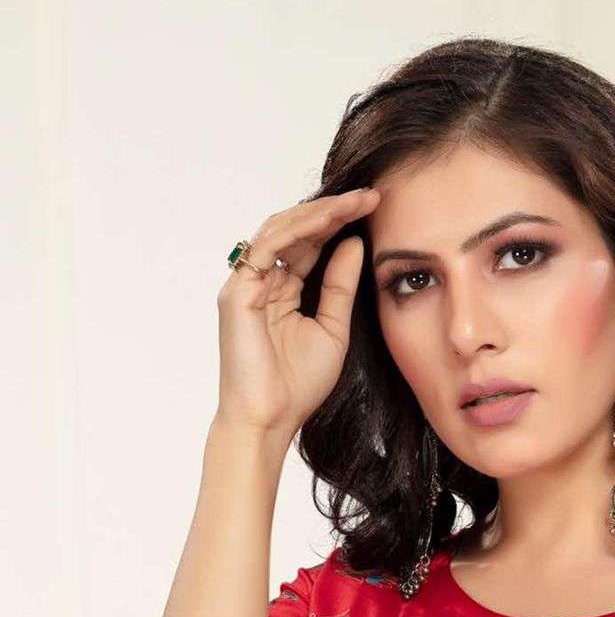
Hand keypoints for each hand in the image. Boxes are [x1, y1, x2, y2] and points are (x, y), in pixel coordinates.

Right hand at [214, 184, 380, 443]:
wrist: (271, 420)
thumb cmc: (297, 385)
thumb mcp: (333, 329)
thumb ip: (340, 286)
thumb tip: (352, 243)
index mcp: (281, 291)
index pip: (309, 245)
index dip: (339, 224)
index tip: (375, 210)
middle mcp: (260, 282)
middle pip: (295, 230)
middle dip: (333, 210)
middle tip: (370, 196)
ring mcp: (245, 285)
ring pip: (280, 230)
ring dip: (318, 213)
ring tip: (354, 203)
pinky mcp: (237, 293)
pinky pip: (266, 248)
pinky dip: (296, 230)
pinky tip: (327, 221)